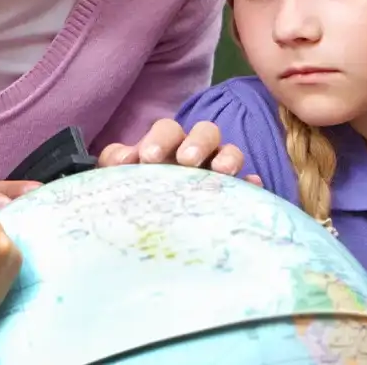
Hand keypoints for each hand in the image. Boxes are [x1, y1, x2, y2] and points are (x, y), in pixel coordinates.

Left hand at [97, 119, 261, 185]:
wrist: (145, 236)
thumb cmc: (132, 198)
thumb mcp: (117, 180)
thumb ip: (114, 162)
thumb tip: (125, 157)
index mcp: (167, 146)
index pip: (168, 130)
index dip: (160, 139)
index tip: (148, 158)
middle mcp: (195, 154)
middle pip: (205, 133)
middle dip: (197, 142)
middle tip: (186, 160)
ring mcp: (217, 173)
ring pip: (230, 153)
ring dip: (228, 157)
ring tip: (221, 171)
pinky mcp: (234, 195)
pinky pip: (248, 184)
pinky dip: (251, 182)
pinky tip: (252, 185)